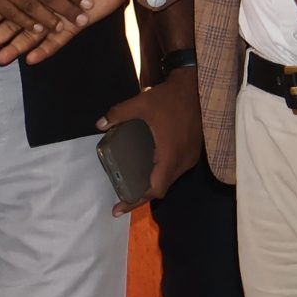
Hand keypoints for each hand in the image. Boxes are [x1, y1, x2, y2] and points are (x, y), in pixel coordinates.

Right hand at [0, 0, 154, 63]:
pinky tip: (31, 59)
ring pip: (33, 35)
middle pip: (17, 23)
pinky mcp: (74, 25)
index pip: (11, 2)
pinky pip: (58, 41)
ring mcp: (58, 15)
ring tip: (0, 60)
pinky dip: (45, 50)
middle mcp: (43, 2)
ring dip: (17, 48)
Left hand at [99, 77, 202, 213]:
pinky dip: (160, 175)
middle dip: (141, 196)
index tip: (118, 208)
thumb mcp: (141, 103)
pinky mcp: (193, 152)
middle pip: (162, 188)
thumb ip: (118, 114)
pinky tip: (147, 168)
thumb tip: (99, 124)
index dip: (136, 200)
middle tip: (120, 200)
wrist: (197, 87)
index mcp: (170, 155)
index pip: (155, 188)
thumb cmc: (169, 98)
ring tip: (131, 186)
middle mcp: (183, 161)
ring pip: (169, 180)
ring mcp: (190, 158)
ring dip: (152, 185)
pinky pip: (174, 170)